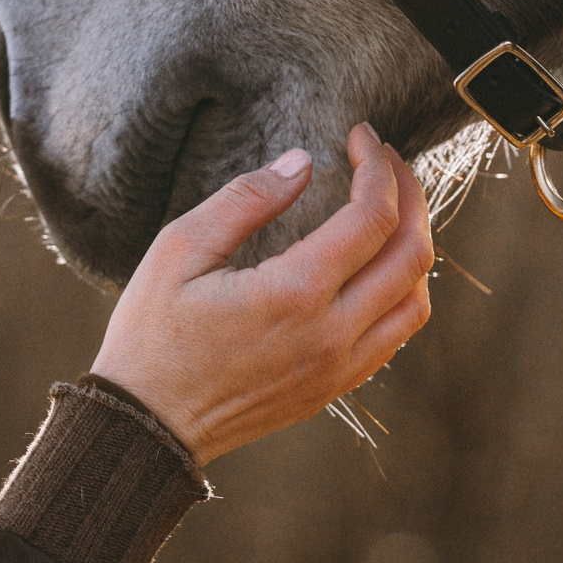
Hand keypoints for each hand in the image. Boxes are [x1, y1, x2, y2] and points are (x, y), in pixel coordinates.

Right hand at [88, 124, 431, 464]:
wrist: (145, 426)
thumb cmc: (151, 335)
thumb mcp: (179, 250)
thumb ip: (246, 199)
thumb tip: (301, 162)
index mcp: (295, 293)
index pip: (373, 216)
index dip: (377, 166)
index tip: (361, 137)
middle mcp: (331, 334)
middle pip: (411, 254)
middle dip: (409, 195)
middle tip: (385, 162)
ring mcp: (338, 367)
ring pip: (416, 300)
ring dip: (414, 245)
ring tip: (388, 209)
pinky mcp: (333, 387)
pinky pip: (395, 335)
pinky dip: (402, 291)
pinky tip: (374, 265)